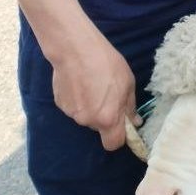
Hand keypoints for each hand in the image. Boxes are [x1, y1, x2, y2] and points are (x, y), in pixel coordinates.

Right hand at [51, 31, 136, 150]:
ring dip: (91, 107)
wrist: (75, 50)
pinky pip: (74, 108)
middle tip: (108, 96)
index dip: (119, 137)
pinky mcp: (60, 105)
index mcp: (107, 118)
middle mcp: (88, 121)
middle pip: (99, 128)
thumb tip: (135, 122)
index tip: (123, 126)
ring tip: (93, 85)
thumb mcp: (127, 83)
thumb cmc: (107, 65)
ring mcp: (71, 114)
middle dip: (105, 117)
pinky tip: (80, 83)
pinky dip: (79, 100)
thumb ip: (130, 107)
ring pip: (86, 116)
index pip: (113, 144)